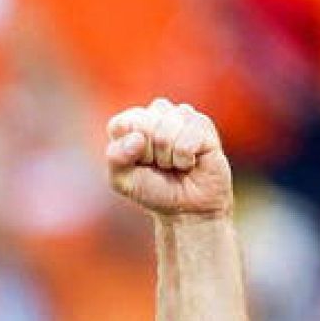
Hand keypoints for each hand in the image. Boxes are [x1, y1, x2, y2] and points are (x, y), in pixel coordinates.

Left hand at [105, 99, 231, 217]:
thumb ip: (116, 158)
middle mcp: (157, 113)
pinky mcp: (204, 124)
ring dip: (167, 158)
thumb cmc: (152, 190)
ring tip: (173, 164)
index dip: (127, 149)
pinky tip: (189, 162)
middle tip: (158, 165)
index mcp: (132, 122)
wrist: (186, 207)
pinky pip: (186, 141)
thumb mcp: (123, 180)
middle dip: (148, 154)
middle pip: (144, 126)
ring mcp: (182, 116)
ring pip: (165, 133)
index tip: (138, 162)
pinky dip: (184, 159)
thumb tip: (137, 138)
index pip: (121, 124)